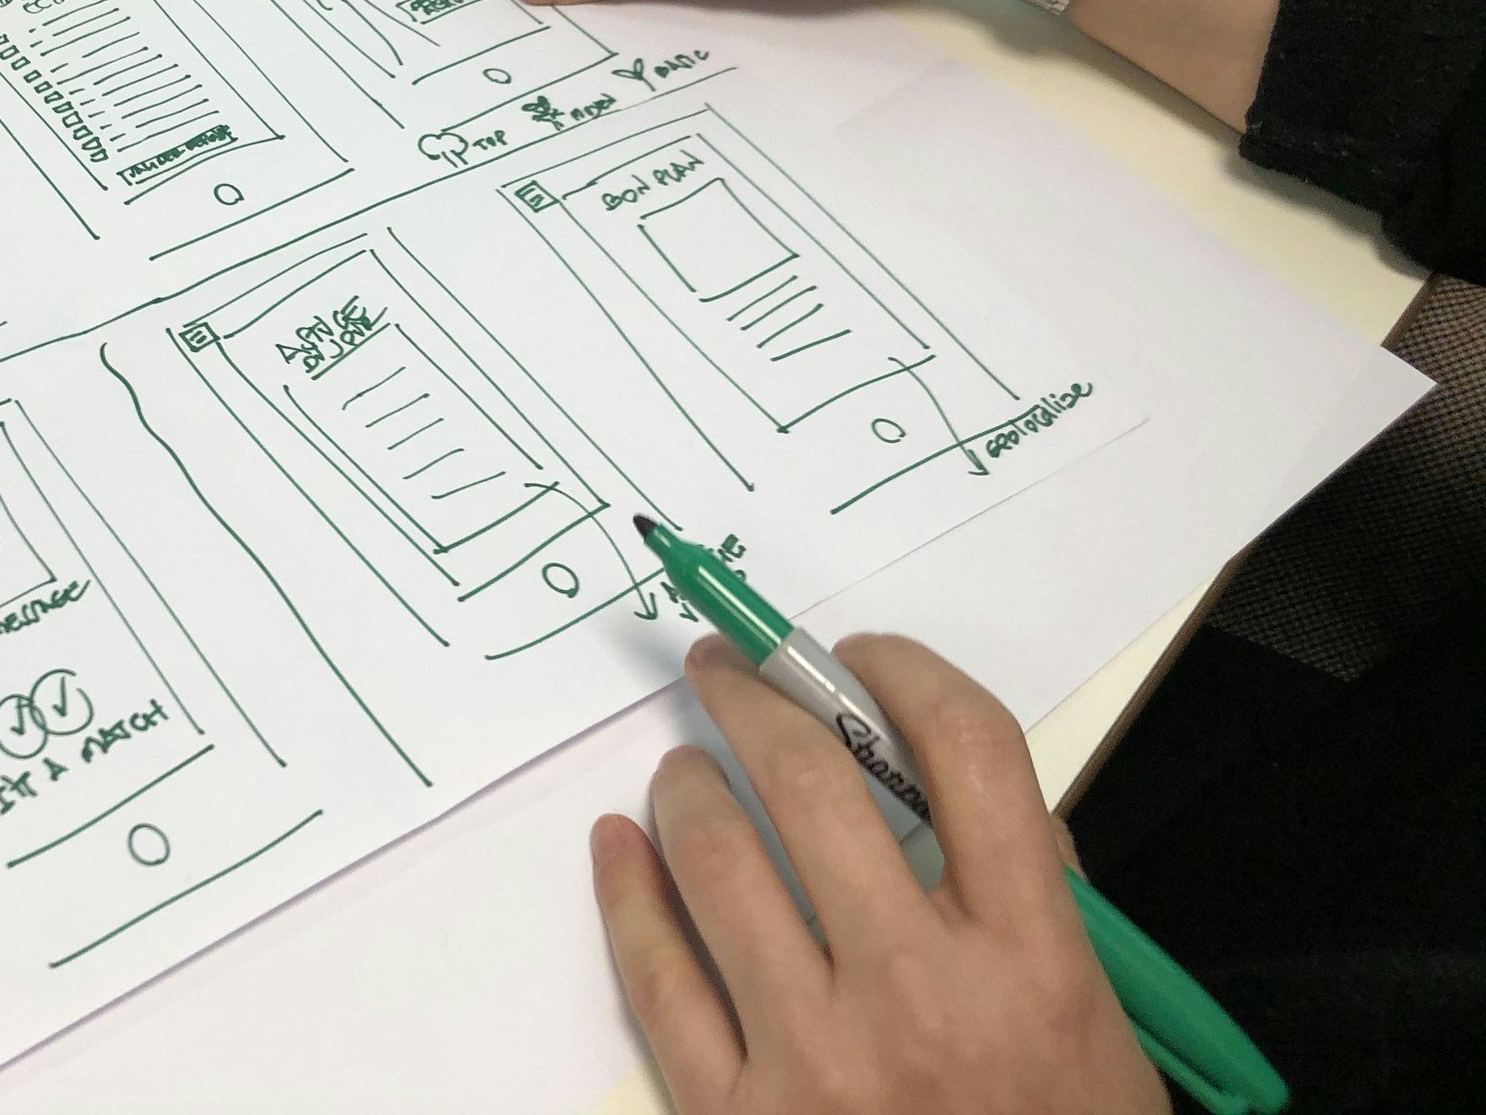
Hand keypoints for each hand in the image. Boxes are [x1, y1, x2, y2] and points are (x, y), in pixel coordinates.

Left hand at [591, 633, 1169, 1114]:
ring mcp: (819, 1060)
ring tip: (683, 765)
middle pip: (818, 786)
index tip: (859, 657)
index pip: (971, 755)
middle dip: (760, 696)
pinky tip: (619, 847)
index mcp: (1036, 964)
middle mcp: (922, 997)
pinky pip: (657, 976)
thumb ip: (1038, 905)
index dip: (906, 674)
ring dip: (688, 785)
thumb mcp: (1098, 1032)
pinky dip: (627, 891)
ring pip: (717, 863)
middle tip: (728, 668)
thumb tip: (940, 785)